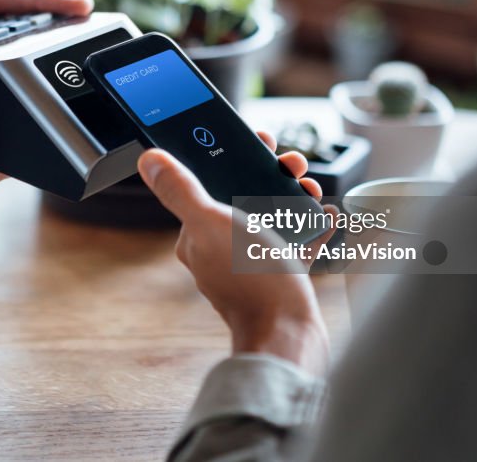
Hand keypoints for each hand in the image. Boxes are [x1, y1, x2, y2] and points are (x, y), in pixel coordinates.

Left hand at [138, 132, 336, 373]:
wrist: (290, 335)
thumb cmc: (251, 280)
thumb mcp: (212, 224)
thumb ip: (181, 191)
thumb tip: (149, 160)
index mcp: (198, 235)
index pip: (209, 184)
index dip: (232, 158)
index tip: (259, 141)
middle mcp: (221, 249)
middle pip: (244, 197)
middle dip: (271, 174)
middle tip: (293, 163)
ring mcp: (251, 264)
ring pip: (272, 217)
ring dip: (293, 196)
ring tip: (312, 188)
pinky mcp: (280, 278)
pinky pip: (296, 243)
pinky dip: (311, 227)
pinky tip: (327, 215)